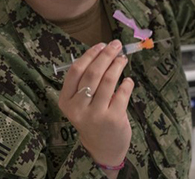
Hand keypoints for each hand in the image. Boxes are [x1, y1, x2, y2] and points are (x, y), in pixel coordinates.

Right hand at [58, 40, 133, 169]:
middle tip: (116, 45)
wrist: (103, 148)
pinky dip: (127, 83)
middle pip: (93, 73)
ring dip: (118, 65)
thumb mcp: (81, 103)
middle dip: (106, 55)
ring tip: (123, 59)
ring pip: (108, 81)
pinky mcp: (113, 119)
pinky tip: (128, 80)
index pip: (76, 71)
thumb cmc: (92, 118)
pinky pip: (122, 93)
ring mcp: (95, 114)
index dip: (90, 55)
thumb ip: (86, 82)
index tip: (101, 45)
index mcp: (66, 101)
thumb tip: (103, 52)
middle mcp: (78, 108)